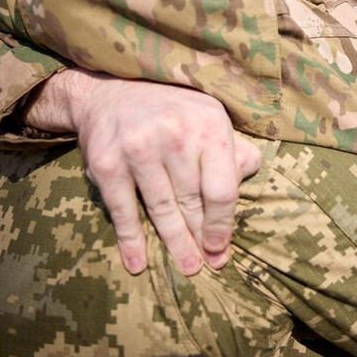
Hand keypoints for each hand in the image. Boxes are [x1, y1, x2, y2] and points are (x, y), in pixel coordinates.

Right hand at [60, 72, 261, 274]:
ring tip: (186, 268)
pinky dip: (130, 240)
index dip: (222, 224)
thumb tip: (248, 176)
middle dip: (200, 238)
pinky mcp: (107, 163)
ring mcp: (138, 149)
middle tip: (206, 265)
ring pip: (161, 209)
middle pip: (192, 202)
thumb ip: (233, 148)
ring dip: (174, 243)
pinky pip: (123, 210)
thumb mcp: (210, 115)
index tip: (221, 247)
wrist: (110, 88)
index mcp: (208, 126)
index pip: (222, 189)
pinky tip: (138, 262)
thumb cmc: (172, 110)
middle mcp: (174, 136)